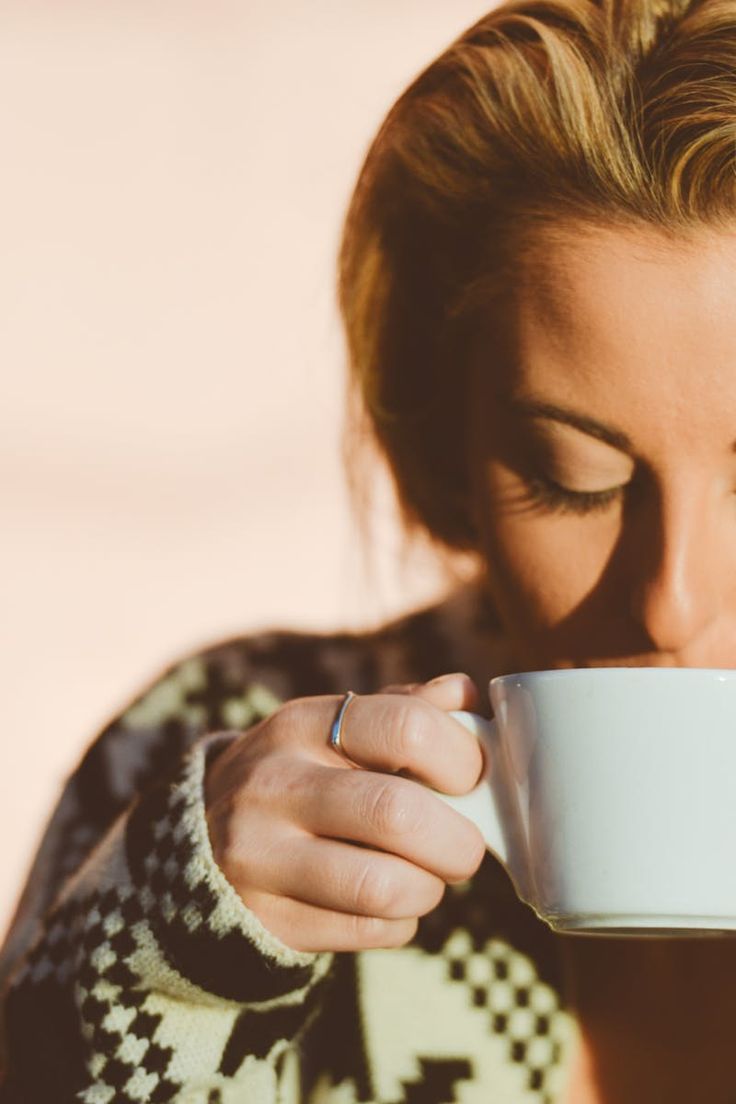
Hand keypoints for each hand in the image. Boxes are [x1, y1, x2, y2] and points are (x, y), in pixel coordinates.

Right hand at [204, 674, 485, 952]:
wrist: (199, 842)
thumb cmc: (301, 776)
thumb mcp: (335, 729)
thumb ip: (403, 709)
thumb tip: (467, 696)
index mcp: (302, 724)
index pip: (407, 727)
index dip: (462, 758)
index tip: (471, 780)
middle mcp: (273, 784)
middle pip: (397, 813)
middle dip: (457, 841)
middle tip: (463, 847)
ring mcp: (259, 856)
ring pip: (383, 886)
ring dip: (428, 889)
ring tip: (424, 877)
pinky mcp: (263, 919)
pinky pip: (365, 931)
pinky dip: (398, 923)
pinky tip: (387, 904)